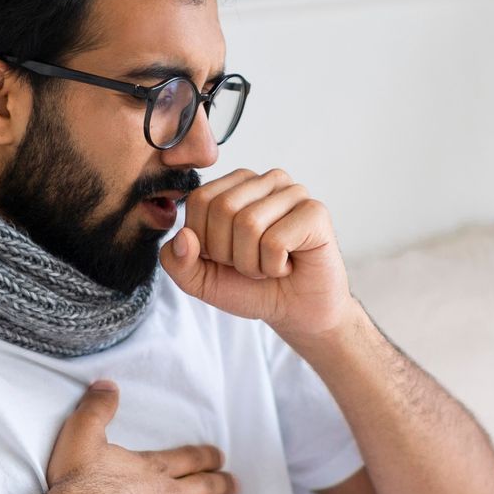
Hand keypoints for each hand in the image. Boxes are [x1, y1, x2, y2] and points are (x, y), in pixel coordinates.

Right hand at [45, 380, 235, 493]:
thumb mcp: (80, 437)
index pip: (190, 458)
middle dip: (221, 482)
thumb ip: (97, 410)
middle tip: (231, 482)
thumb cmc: (78, 487)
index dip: (207, 457)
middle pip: (206, 485)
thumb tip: (107, 384)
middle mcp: (171, 492)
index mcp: (153, 467)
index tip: (218, 458)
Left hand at [159, 167, 352, 339]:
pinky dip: (275, 267)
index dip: (205, 241)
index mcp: (236, 185)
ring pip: (249, 224)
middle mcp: (266, 181)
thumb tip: (183, 236)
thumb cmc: (253, 288)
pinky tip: (289, 266)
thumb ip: (177, 262)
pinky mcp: (315, 212)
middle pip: (223, 208)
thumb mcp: (202, 280)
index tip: (227, 258)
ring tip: (270, 266)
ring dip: (253, 263)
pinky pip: (275, 242)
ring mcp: (294, 193)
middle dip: (230, 253)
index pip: (199, 200)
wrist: (296, 312)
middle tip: (252, 264)